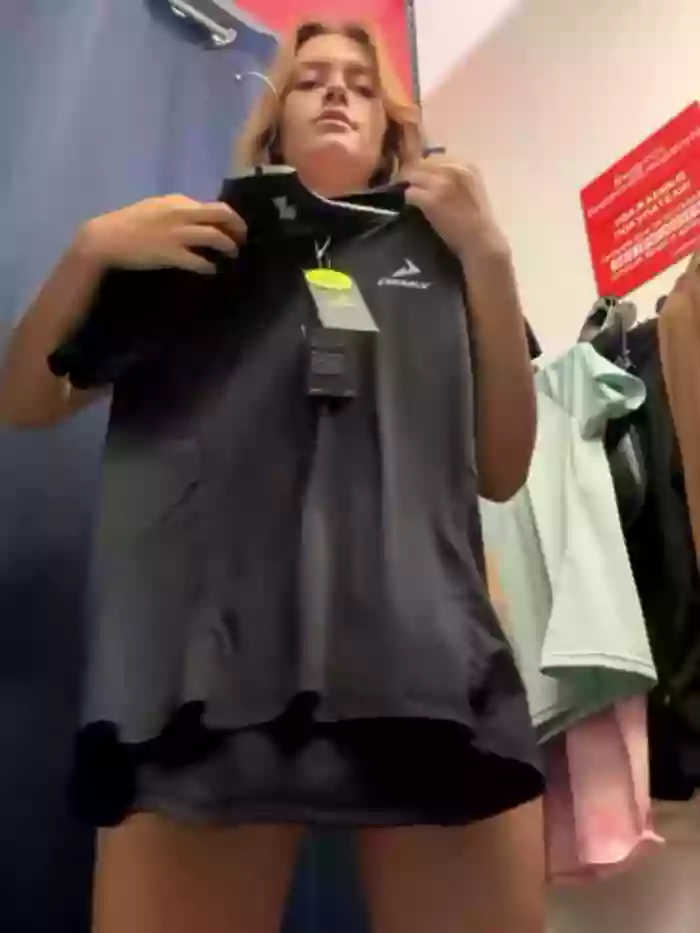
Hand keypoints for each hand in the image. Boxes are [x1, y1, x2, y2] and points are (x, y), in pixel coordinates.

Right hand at [77, 194, 247, 274]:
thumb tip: (196, 218)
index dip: (229, 218)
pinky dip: (209, 266)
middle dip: (238, 227)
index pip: (213, 206)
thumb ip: (175, 211)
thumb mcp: (154, 208)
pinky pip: (199, 261)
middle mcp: (180, 213)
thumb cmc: (128, 224)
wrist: (105, 239)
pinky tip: (212, 270)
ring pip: (215, 236)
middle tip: (242, 240)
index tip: (233, 228)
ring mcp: (177, 233)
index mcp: (176, 201)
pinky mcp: (171, 253)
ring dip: (229, 247)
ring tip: (232, 255)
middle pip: (222, 214)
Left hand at [402, 159, 509, 265]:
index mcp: (466, 166)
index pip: (436, 158)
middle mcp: (454, 170)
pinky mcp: (431, 200)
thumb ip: (455, 179)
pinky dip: (408, 200)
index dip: (425, 169)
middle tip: (408, 186)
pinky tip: (412, 208)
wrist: (480, 241)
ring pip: (412, 175)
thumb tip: (432, 177)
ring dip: (409, 186)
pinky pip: (410, 193)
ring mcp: (442, 184)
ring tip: (409, 197)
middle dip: (413, 175)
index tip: (421, 179)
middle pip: (422, 164)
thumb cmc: (477, 222)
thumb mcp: (472, 190)